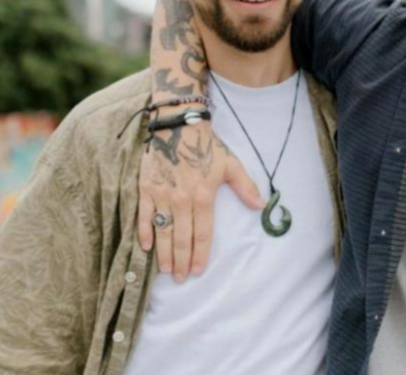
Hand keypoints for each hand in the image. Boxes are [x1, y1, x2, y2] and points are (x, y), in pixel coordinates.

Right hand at [136, 107, 260, 282]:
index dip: (200, 255)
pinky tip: (145, 248)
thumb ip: (245, 186)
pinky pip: (144, 216)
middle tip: (180, 279)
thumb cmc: (207, 146)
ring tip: (165, 270)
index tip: (198, 271)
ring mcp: (162, 195)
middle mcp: (182, 200)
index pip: (202, 234)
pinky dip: (144, 233)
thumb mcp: (231, 164)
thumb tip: (261, 205)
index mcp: (204, 197)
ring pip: (163, 231)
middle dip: (181, 261)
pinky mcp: (146, 189)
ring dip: (163, 253)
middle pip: (182, 238)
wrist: (178, 125)